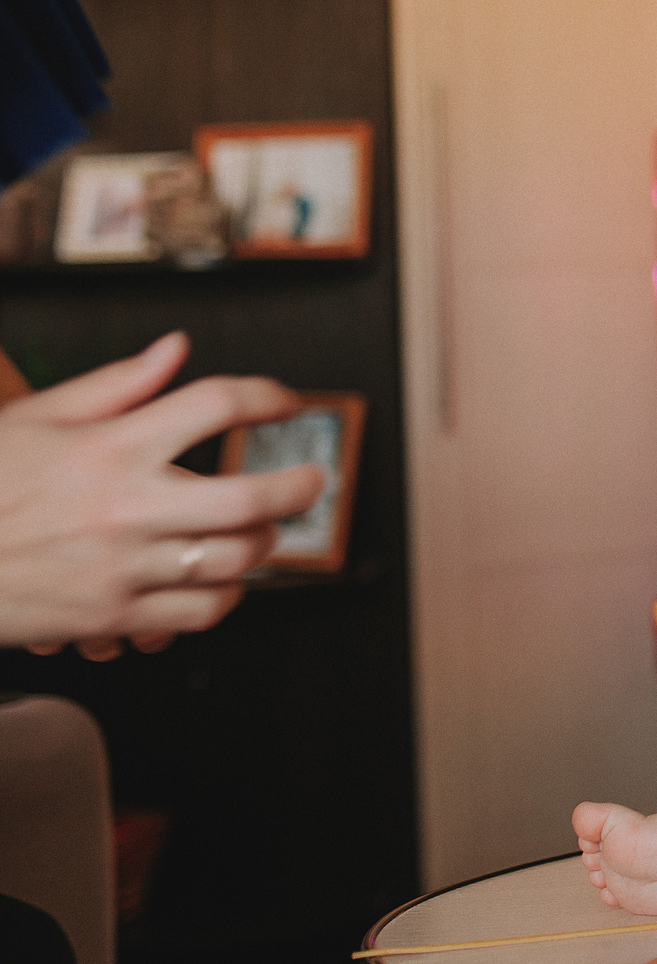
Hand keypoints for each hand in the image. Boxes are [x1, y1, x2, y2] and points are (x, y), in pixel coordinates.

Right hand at [0, 332, 326, 653]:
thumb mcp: (37, 420)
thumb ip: (117, 384)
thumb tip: (175, 348)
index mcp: (110, 447)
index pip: (214, 406)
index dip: (266, 398)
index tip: (285, 404)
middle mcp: (125, 506)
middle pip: (251, 498)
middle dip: (299, 486)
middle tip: (312, 480)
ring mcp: (123, 565)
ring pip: (235, 560)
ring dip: (263, 543)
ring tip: (261, 531)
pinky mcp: (113, 615)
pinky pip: (202, 611)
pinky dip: (225, 594)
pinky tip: (218, 576)